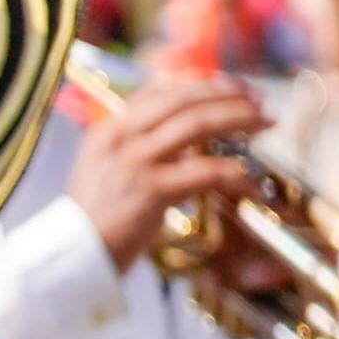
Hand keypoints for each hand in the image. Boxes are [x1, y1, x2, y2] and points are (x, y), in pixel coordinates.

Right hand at [68, 75, 264, 274]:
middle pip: (183, 101)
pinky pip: (206, 171)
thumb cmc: (95, 218)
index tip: (228, 87)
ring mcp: (135, 162)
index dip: (199, 84)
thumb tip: (186, 142)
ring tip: (264, 122)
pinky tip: (251, 181)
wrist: (73, 253)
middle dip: (227, 95)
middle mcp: (120, 138)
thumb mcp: (107, 170)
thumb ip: (139, 149)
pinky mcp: (152, 189)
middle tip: (257, 98)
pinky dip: (236, 173)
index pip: (157, 91)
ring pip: (197, 125)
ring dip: (238, 118)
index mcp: (108, 129)